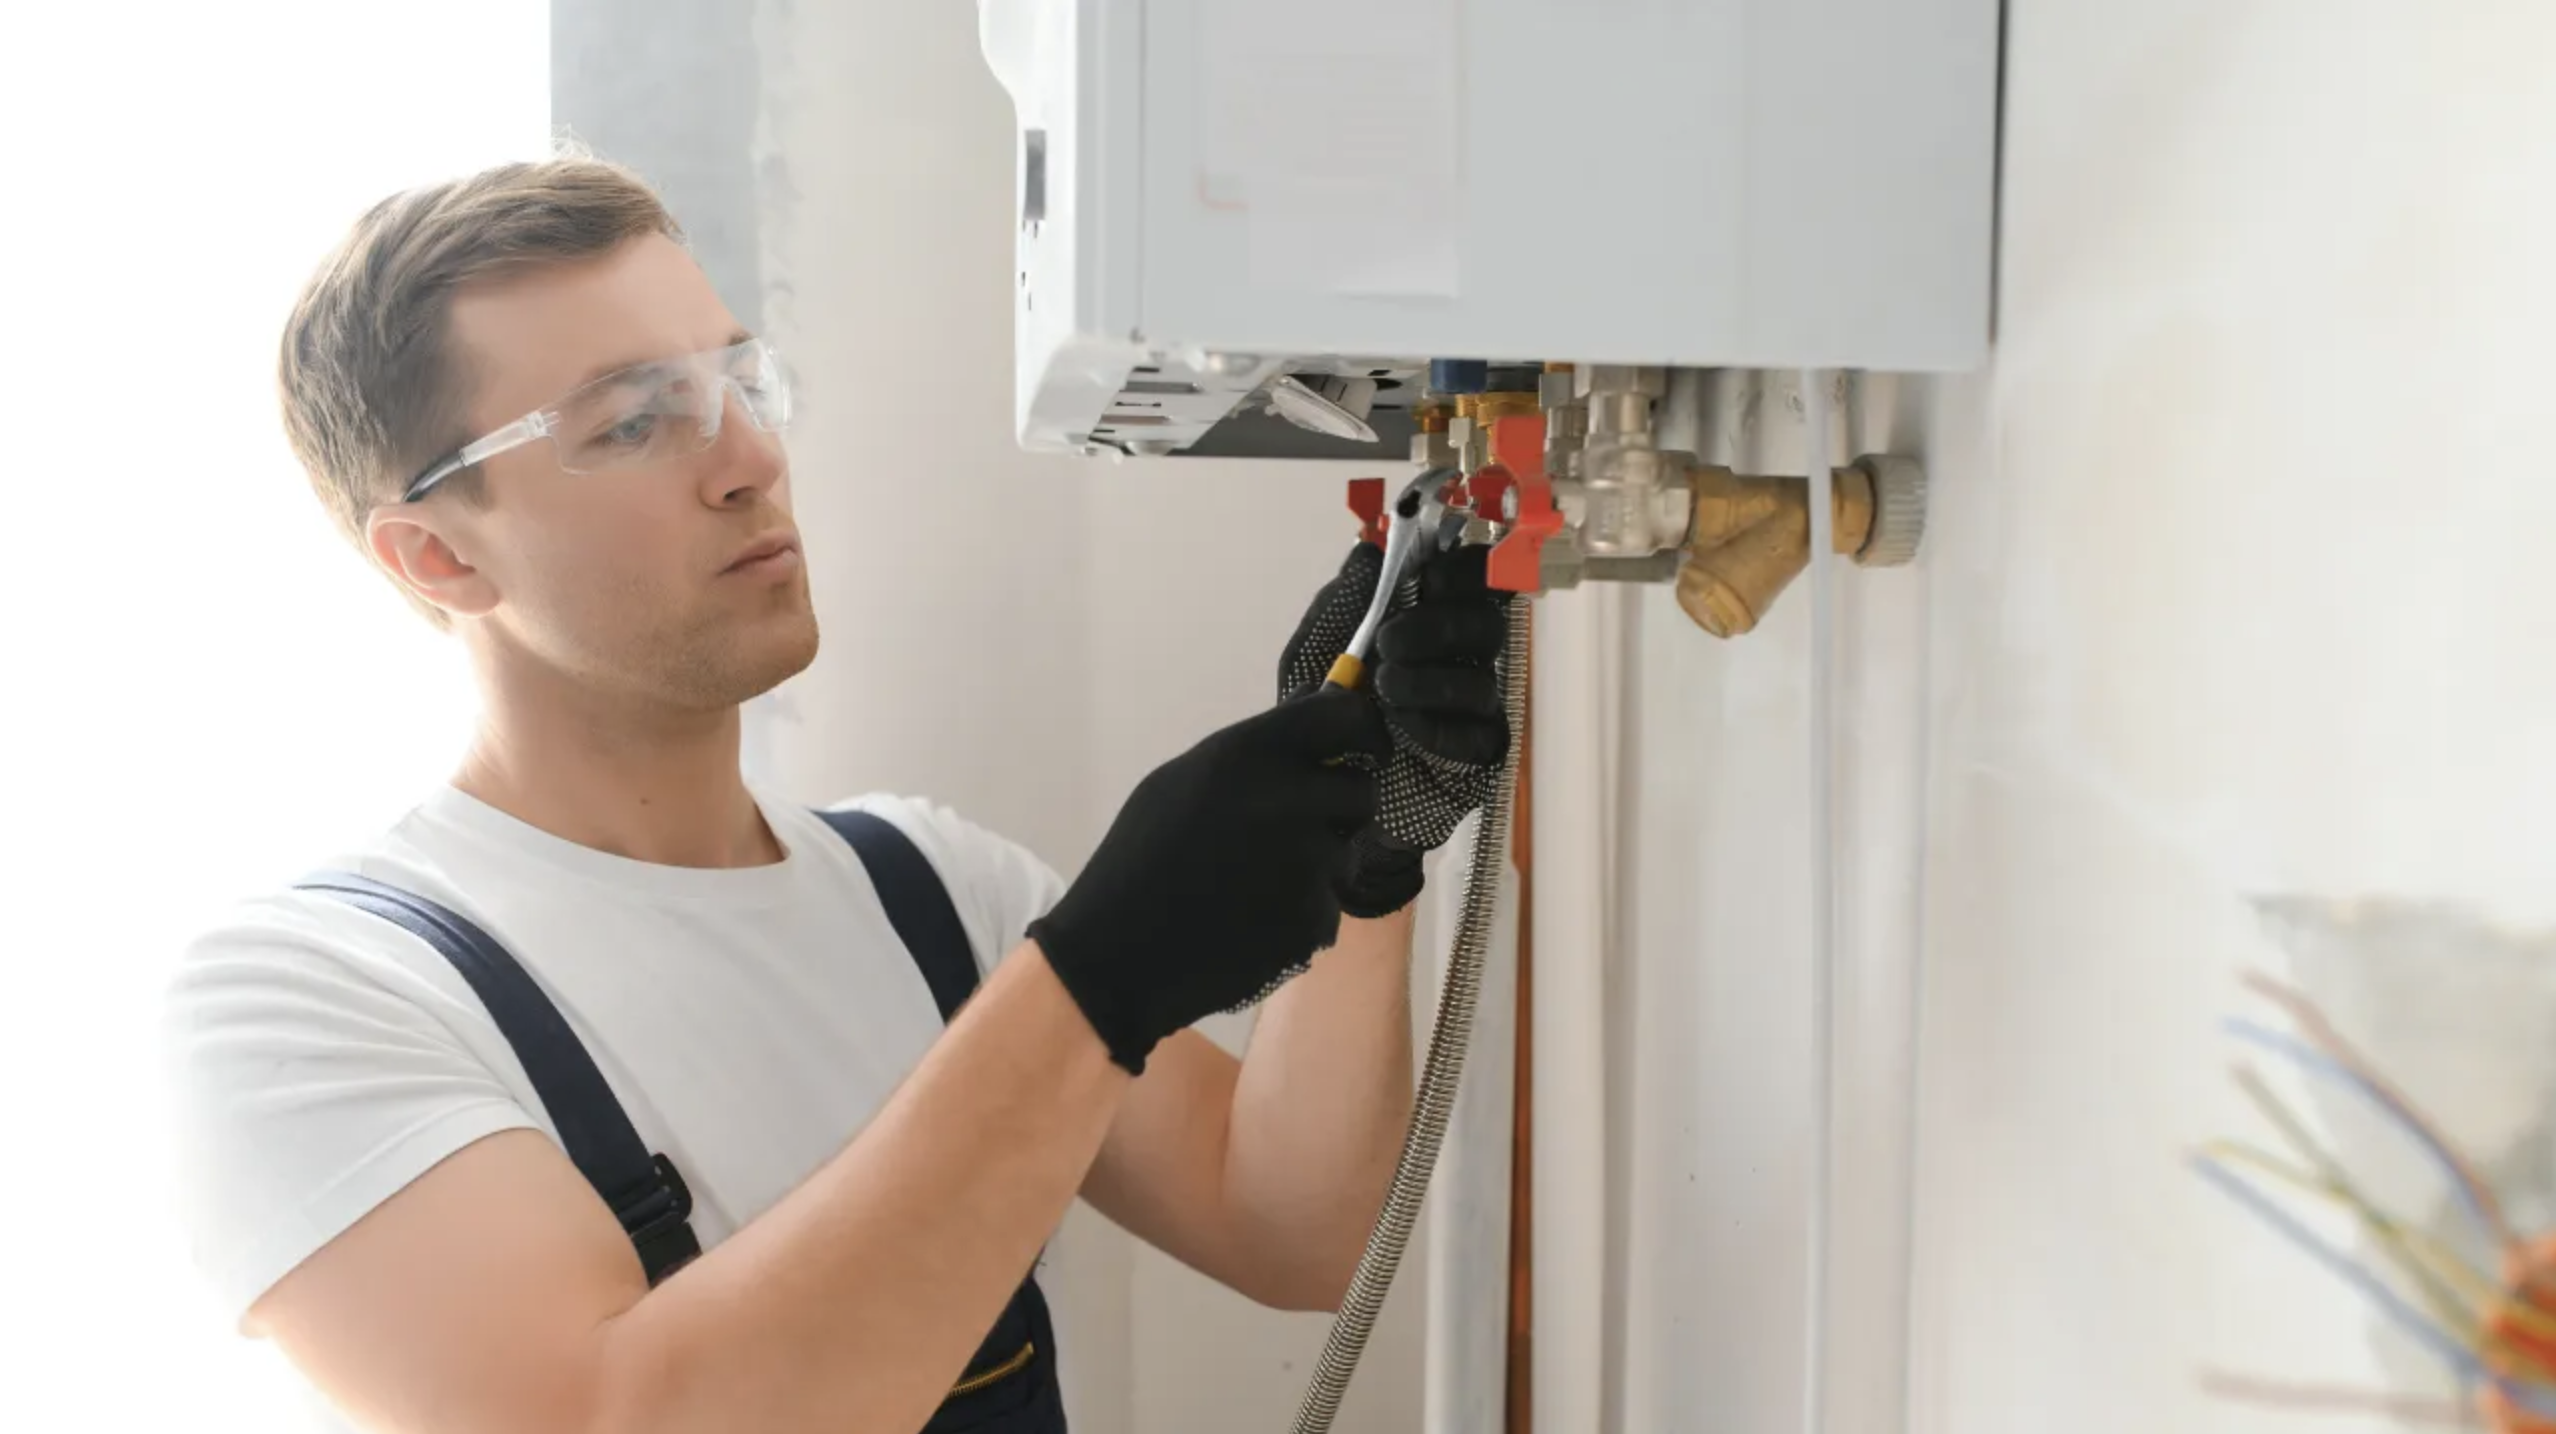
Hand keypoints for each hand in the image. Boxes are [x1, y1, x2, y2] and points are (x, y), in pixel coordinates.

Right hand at [1026, 686, 1390, 1073]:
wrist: (1118, 955)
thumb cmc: (1141, 859)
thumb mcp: (1180, 782)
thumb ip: (1254, 750)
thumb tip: (1312, 711)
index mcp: (1249, 754)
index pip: (1343, 715)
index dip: (1360, 728)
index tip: (1359, 745)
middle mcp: (1287, 799)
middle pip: (1362, 790)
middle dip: (1341, 808)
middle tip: (1299, 828)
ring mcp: (1306, 862)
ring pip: (1346, 855)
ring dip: (1318, 867)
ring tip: (1253, 885)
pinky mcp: (1312, 918)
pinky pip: (1326, 906)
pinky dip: (1300, 915)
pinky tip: (1251, 923)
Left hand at [1276, 537, 1513, 916]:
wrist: (1313, 785)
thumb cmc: (1318, 709)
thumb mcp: (1315, 646)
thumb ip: (1343, 598)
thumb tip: (1370, 551)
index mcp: (1429, 617)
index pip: (1473, 578)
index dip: (1463, 570)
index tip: (1428, 579)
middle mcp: (1460, 657)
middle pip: (1488, 623)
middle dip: (1438, 626)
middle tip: (1388, 642)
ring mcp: (1473, 707)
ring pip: (1481, 680)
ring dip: (1430, 680)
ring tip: (1384, 690)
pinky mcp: (1477, 756)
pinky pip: (1480, 734)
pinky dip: (1440, 727)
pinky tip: (1404, 728)